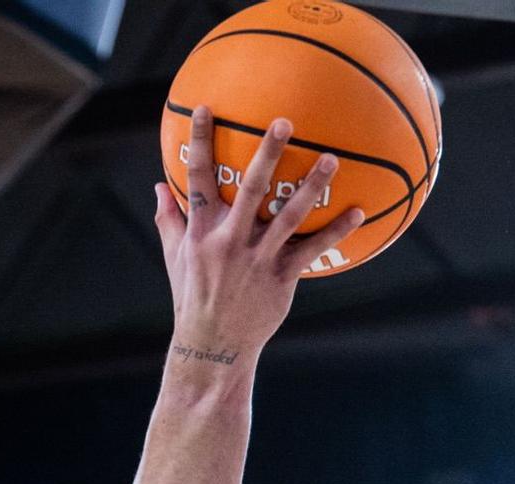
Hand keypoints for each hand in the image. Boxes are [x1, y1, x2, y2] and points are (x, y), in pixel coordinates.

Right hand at [155, 109, 364, 361]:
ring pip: (288, 215)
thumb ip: (169, 220)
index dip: (201, 142)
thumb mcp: (175, 259)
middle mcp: (229, 241)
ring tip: (331, 159)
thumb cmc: (193, 298)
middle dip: (267, 154)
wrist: (213, 345)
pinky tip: (357, 212)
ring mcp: (256, 259)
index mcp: (201, 231)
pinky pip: (311, 250)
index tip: (207, 107)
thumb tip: (158, 187)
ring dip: (311, 186)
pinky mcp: (280, 278)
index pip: (197, 178)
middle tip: (285, 122)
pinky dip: (334, 231)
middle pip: (249, 188)